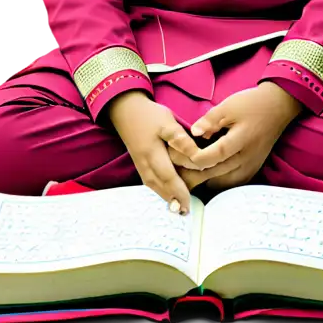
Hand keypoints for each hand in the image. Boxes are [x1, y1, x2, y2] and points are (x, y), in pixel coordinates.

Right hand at [107, 90, 202, 213]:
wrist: (126, 110)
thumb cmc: (150, 115)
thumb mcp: (167, 121)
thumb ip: (180, 139)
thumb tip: (195, 154)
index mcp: (152, 153)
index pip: (168, 177)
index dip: (179, 191)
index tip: (188, 204)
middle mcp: (144, 162)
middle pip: (159, 186)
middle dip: (172, 200)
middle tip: (185, 213)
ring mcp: (140, 164)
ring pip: (153, 185)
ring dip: (165, 198)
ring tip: (178, 208)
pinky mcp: (139, 163)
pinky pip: (149, 181)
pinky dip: (158, 190)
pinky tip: (166, 195)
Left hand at [174, 82, 301, 192]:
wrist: (278, 107)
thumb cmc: (251, 104)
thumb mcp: (228, 105)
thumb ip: (210, 120)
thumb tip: (192, 132)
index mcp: (240, 141)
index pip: (212, 157)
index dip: (191, 157)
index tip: (175, 153)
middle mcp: (246, 158)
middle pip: (214, 174)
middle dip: (191, 172)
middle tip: (172, 169)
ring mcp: (250, 167)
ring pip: (221, 184)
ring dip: (203, 181)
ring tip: (185, 175)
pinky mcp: (252, 170)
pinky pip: (231, 184)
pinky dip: (216, 183)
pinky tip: (204, 178)